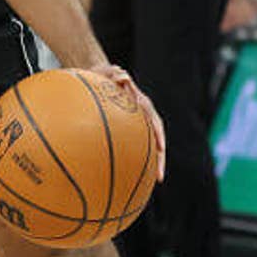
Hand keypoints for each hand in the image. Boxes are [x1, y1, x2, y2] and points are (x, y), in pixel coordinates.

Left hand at [84, 64, 166, 181]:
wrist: (96, 76)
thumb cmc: (100, 74)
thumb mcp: (105, 71)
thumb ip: (113, 73)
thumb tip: (123, 77)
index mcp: (141, 105)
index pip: (154, 122)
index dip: (159, 136)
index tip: (161, 149)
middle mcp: (142, 117)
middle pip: (155, 140)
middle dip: (159, 159)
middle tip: (159, 177)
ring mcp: (135, 125)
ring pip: (145, 147)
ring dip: (149, 164)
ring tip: (149, 184)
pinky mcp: (125, 131)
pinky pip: (129, 147)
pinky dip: (129, 161)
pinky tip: (123, 178)